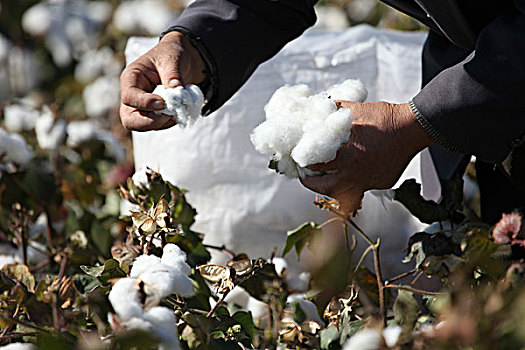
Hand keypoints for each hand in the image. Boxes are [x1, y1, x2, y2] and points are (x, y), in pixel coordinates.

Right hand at [119, 31, 205, 130]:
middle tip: (169, 114)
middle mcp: (133, 95)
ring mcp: (141, 107)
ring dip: (163, 122)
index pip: (129, 97)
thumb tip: (176, 94)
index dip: (144, 103)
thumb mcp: (172, 59)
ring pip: (144, 126)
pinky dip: (169, 122)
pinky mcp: (152, 114)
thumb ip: (173, 76)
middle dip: (150, 122)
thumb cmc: (172, 55)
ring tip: (178, 109)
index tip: (163, 103)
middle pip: (130, 120)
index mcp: (131, 78)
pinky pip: (157, 125)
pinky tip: (179, 111)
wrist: (183, 59)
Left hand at [300, 101, 434, 213]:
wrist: (413, 128)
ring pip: (344, 193)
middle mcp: (357, 175)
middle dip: (311, 184)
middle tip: (305, 176)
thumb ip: (334, 111)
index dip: (303, 164)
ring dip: (332, 186)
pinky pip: (363, 187)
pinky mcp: (382, 183)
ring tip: (324, 178)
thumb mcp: (355, 111)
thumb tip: (318, 108)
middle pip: (325, 188)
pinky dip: (354, 181)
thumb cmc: (385, 118)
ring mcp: (370, 182)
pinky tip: (353, 170)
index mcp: (348, 158)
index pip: (315, 167)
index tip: (298, 159)